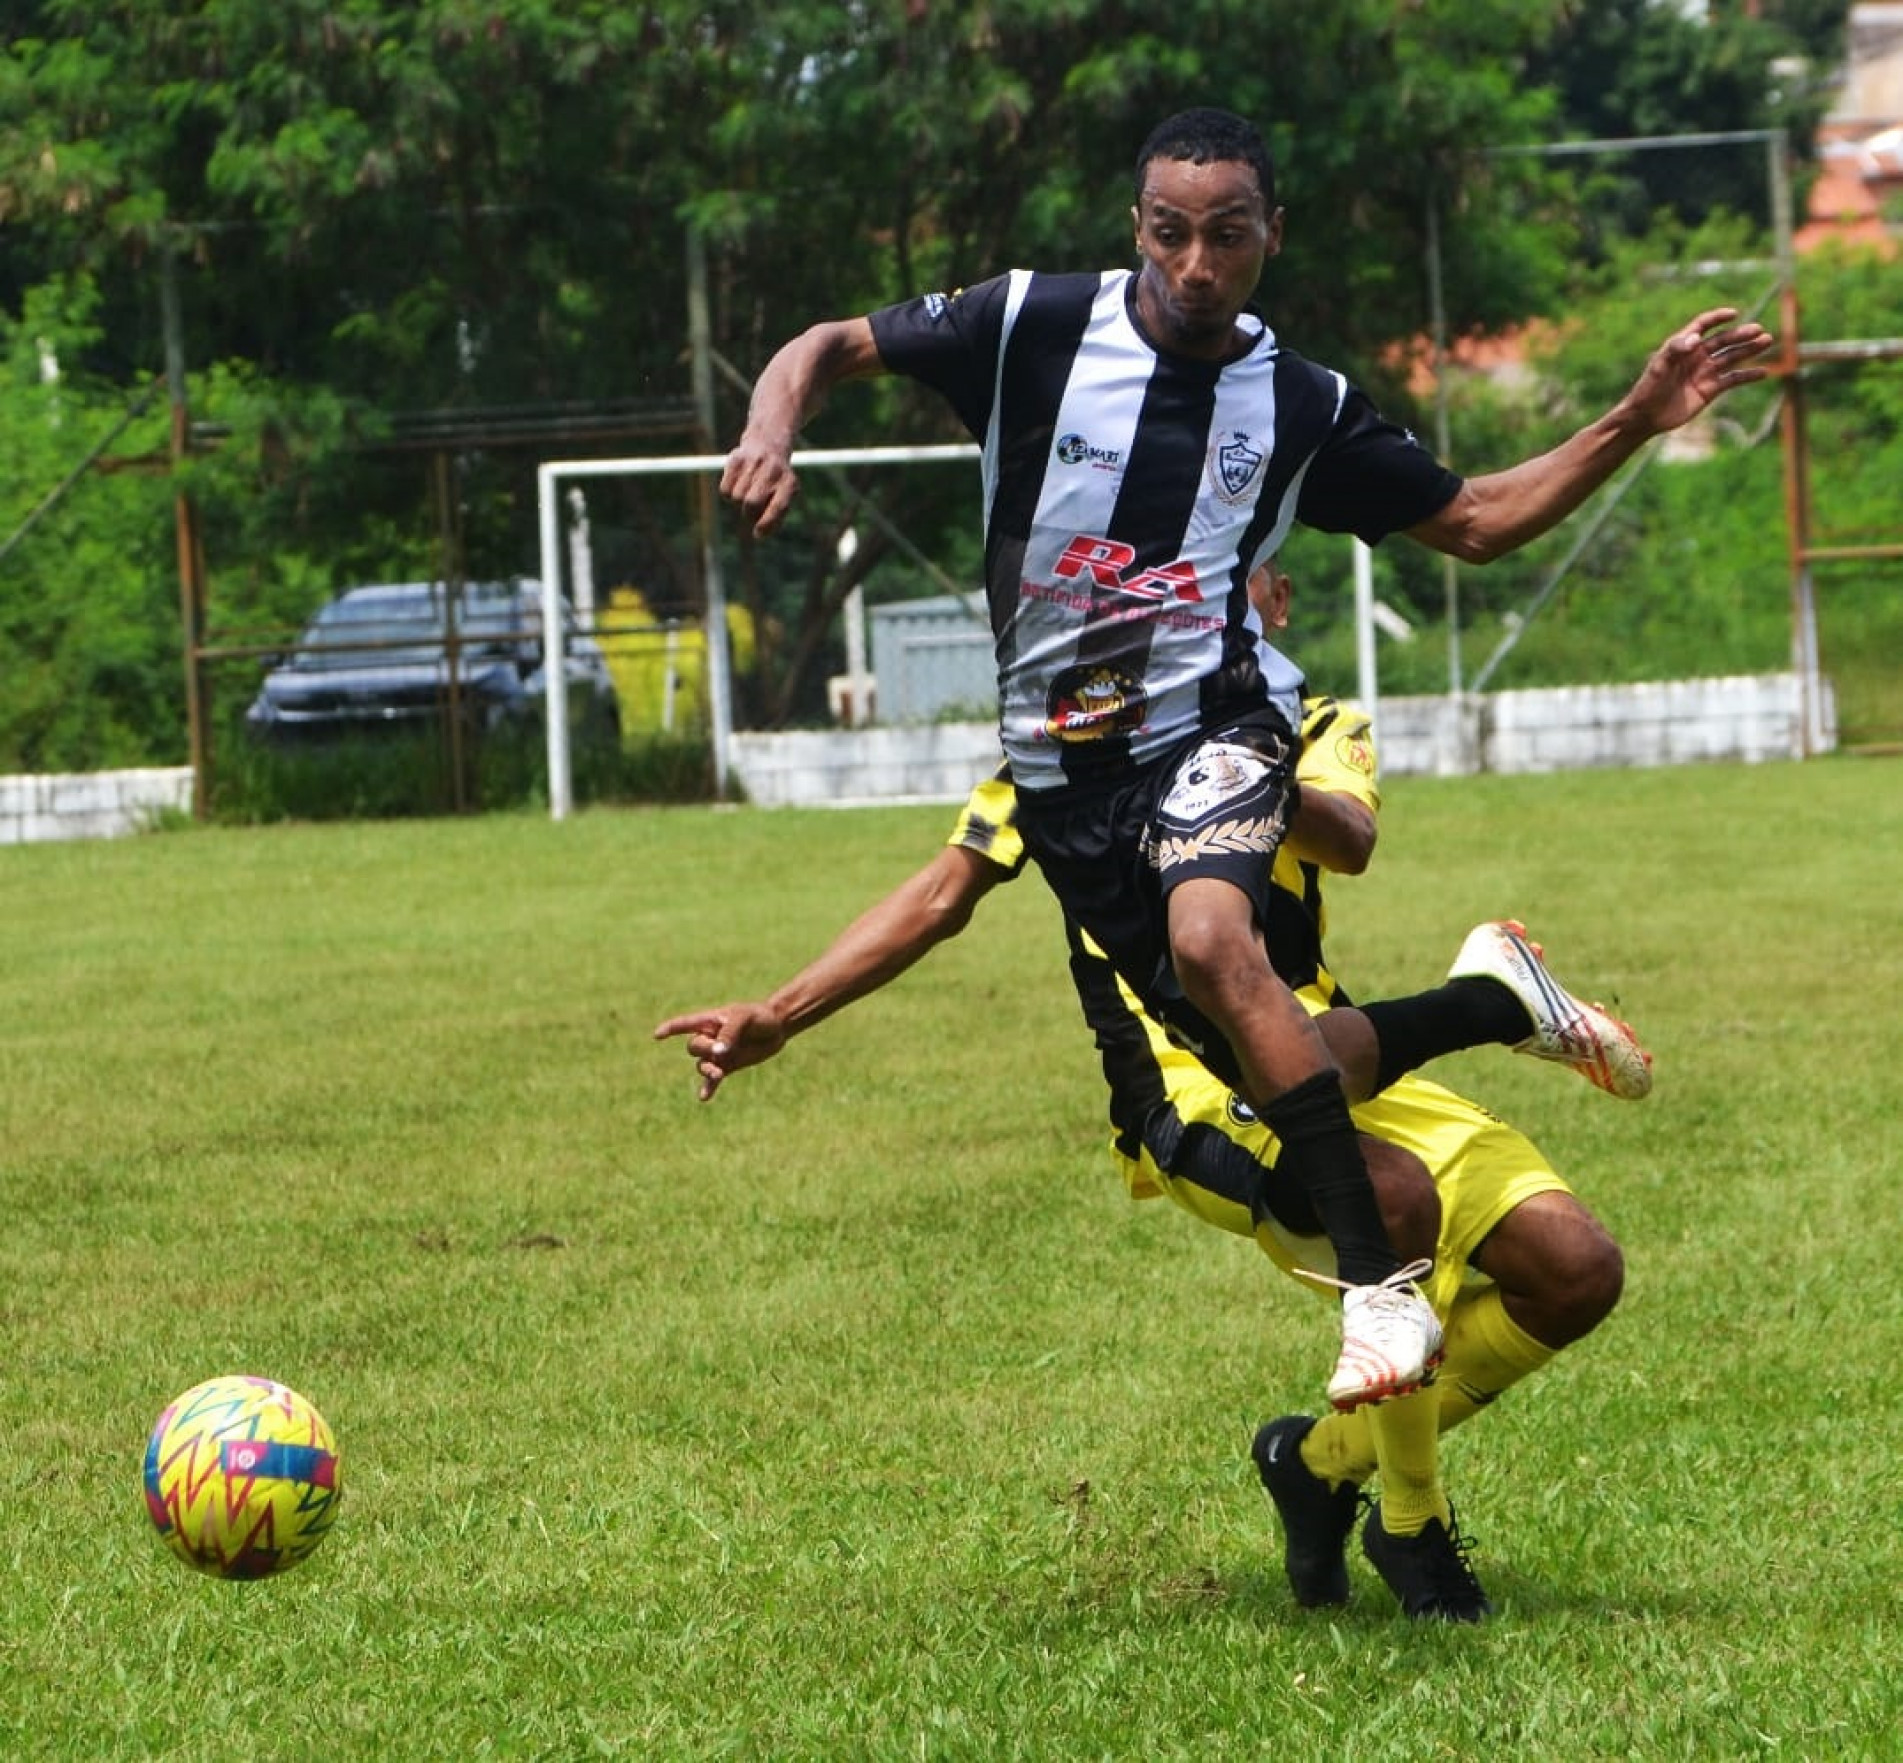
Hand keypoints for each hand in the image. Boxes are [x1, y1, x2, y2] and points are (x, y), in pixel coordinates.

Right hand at [652, 1001, 789, 1100]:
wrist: (777, 1028)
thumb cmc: (759, 1016)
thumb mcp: (744, 1018)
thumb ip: (729, 1033)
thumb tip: (717, 1053)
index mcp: (710, 1020)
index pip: (685, 1024)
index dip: (670, 1029)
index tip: (657, 1035)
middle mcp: (710, 1037)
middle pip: (694, 1047)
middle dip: (703, 1050)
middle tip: (720, 1050)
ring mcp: (718, 1053)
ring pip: (702, 1064)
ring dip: (707, 1070)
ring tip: (719, 1074)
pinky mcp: (728, 1066)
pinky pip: (713, 1079)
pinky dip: (708, 1087)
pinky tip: (704, 1098)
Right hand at [718, 432, 800, 537]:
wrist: (767, 444)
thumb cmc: (776, 480)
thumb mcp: (784, 495)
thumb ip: (775, 517)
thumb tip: (759, 535)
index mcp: (789, 483)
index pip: (778, 507)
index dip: (767, 523)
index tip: (757, 533)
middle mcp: (773, 471)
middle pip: (752, 504)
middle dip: (748, 514)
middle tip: (750, 513)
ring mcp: (754, 463)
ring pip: (737, 498)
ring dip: (738, 502)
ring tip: (747, 491)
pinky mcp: (736, 459)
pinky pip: (725, 490)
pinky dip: (728, 493)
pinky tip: (737, 484)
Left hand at [1625, 308, 1775, 435]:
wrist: (1646, 417)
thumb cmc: (1647, 389)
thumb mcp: (1658, 368)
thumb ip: (1675, 350)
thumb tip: (1696, 338)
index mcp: (1682, 346)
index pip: (1703, 325)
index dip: (1717, 318)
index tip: (1734, 314)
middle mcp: (1696, 356)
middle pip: (1723, 340)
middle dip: (1741, 335)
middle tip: (1759, 331)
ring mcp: (1705, 372)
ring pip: (1732, 357)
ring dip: (1749, 349)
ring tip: (1767, 342)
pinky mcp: (1710, 390)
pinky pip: (1733, 380)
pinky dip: (1748, 376)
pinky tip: (1763, 372)